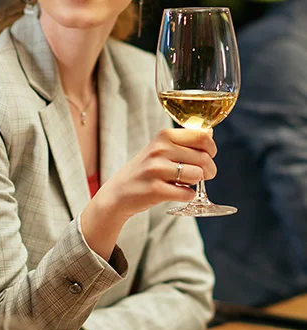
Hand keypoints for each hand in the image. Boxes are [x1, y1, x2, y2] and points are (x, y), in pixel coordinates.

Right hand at [81, 128, 216, 258]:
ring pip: (197, 175)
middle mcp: (160, 149)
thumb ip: (184, 141)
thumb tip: (210, 133)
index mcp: (164, 136)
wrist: (118, 193)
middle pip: (204, 158)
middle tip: (202, 175)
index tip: (208, 156)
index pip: (202, 137)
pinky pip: (187, 194)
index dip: (211, 149)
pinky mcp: (155, 190)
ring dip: (196, 183)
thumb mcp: (160, 149)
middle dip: (209, 170)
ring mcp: (156, 169)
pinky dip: (186, 196)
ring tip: (183, 183)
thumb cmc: (145, 170)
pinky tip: (176, 193)